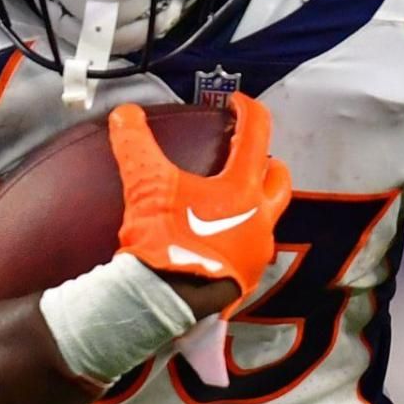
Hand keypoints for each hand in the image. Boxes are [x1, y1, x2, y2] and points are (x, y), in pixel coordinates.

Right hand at [109, 94, 291, 385]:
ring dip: (257, 200)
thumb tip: (125, 114)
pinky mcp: (248, 275)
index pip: (257, 134)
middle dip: (268, 162)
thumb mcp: (145, 186)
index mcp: (242, 188)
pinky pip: (254, 245)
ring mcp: (257, 249)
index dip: (248, 110)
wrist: (166, 300)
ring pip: (269, 215)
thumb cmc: (164, 241)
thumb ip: (135, 144)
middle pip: (278, 179)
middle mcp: (260, 217)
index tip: (237, 103)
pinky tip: (221, 234)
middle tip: (248, 155)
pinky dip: (243, 232)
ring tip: (232, 196)